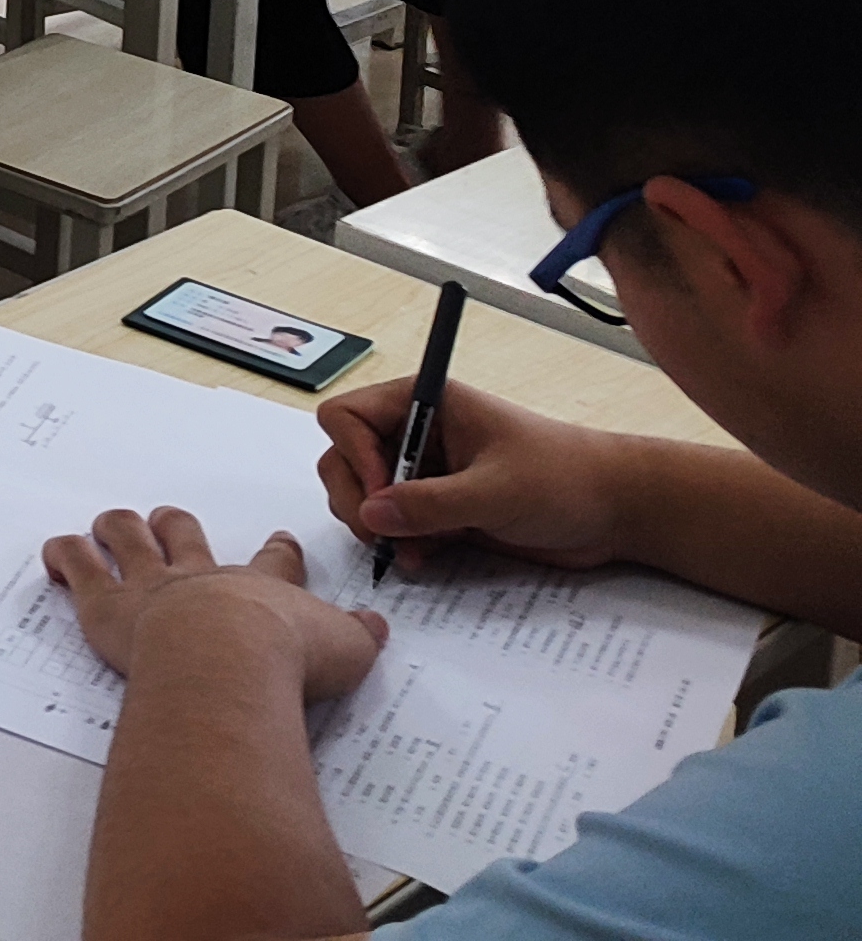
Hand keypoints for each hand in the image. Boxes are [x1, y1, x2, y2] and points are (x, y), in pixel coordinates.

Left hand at [44, 509, 386, 700]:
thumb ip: (357, 638)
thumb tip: (377, 628)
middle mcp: (202, 576)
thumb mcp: (345, 651)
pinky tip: (56, 560)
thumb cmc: (288, 660)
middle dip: (177, 525)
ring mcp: (152, 585)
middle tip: (173, 523)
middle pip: (184, 532)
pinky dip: (62, 556)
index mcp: (260, 588)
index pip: (273, 563)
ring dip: (117, 527)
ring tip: (109, 527)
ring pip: (126, 533)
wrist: (229, 660)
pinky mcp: (107, 604)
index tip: (279, 542)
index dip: (277, 553)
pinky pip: (76, 564)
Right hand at [317, 379, 629, 572]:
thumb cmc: (564, 479)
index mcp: (424, 402)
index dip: (353, 455)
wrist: (616, 511)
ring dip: (377, 525)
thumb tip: (370, 514)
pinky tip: (420, 559)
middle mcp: (416, 432)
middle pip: (344, 457)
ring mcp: (427, 471)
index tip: (382, 493)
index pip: (346, 417)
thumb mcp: (496, 491)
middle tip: (382, 534)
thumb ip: (431, 503)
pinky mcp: (441, 507)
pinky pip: (396, 523)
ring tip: (407, 550)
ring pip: (365, 494)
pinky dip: (399, 542)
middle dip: (357, 498)